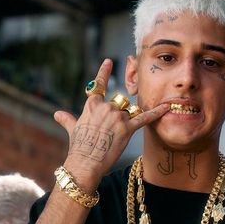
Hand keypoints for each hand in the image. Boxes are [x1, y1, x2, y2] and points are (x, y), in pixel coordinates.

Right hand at [54, 59, 169, 189]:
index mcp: (92, 105)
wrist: (85, 162)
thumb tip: (57, 114)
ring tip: (116, 137)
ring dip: (127, 122)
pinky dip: (156, 112)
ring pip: (129, 112)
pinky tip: (167, 107)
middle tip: (109, 133)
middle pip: (119, 104)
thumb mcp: (73, 129)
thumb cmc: (78, 147)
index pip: (98, 85)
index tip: (109, 61)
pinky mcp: (128, 128)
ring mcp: (118, 117)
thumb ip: (68, 119)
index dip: (104, 71)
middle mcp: (106, 107)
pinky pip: (144, 118)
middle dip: (118, 116)